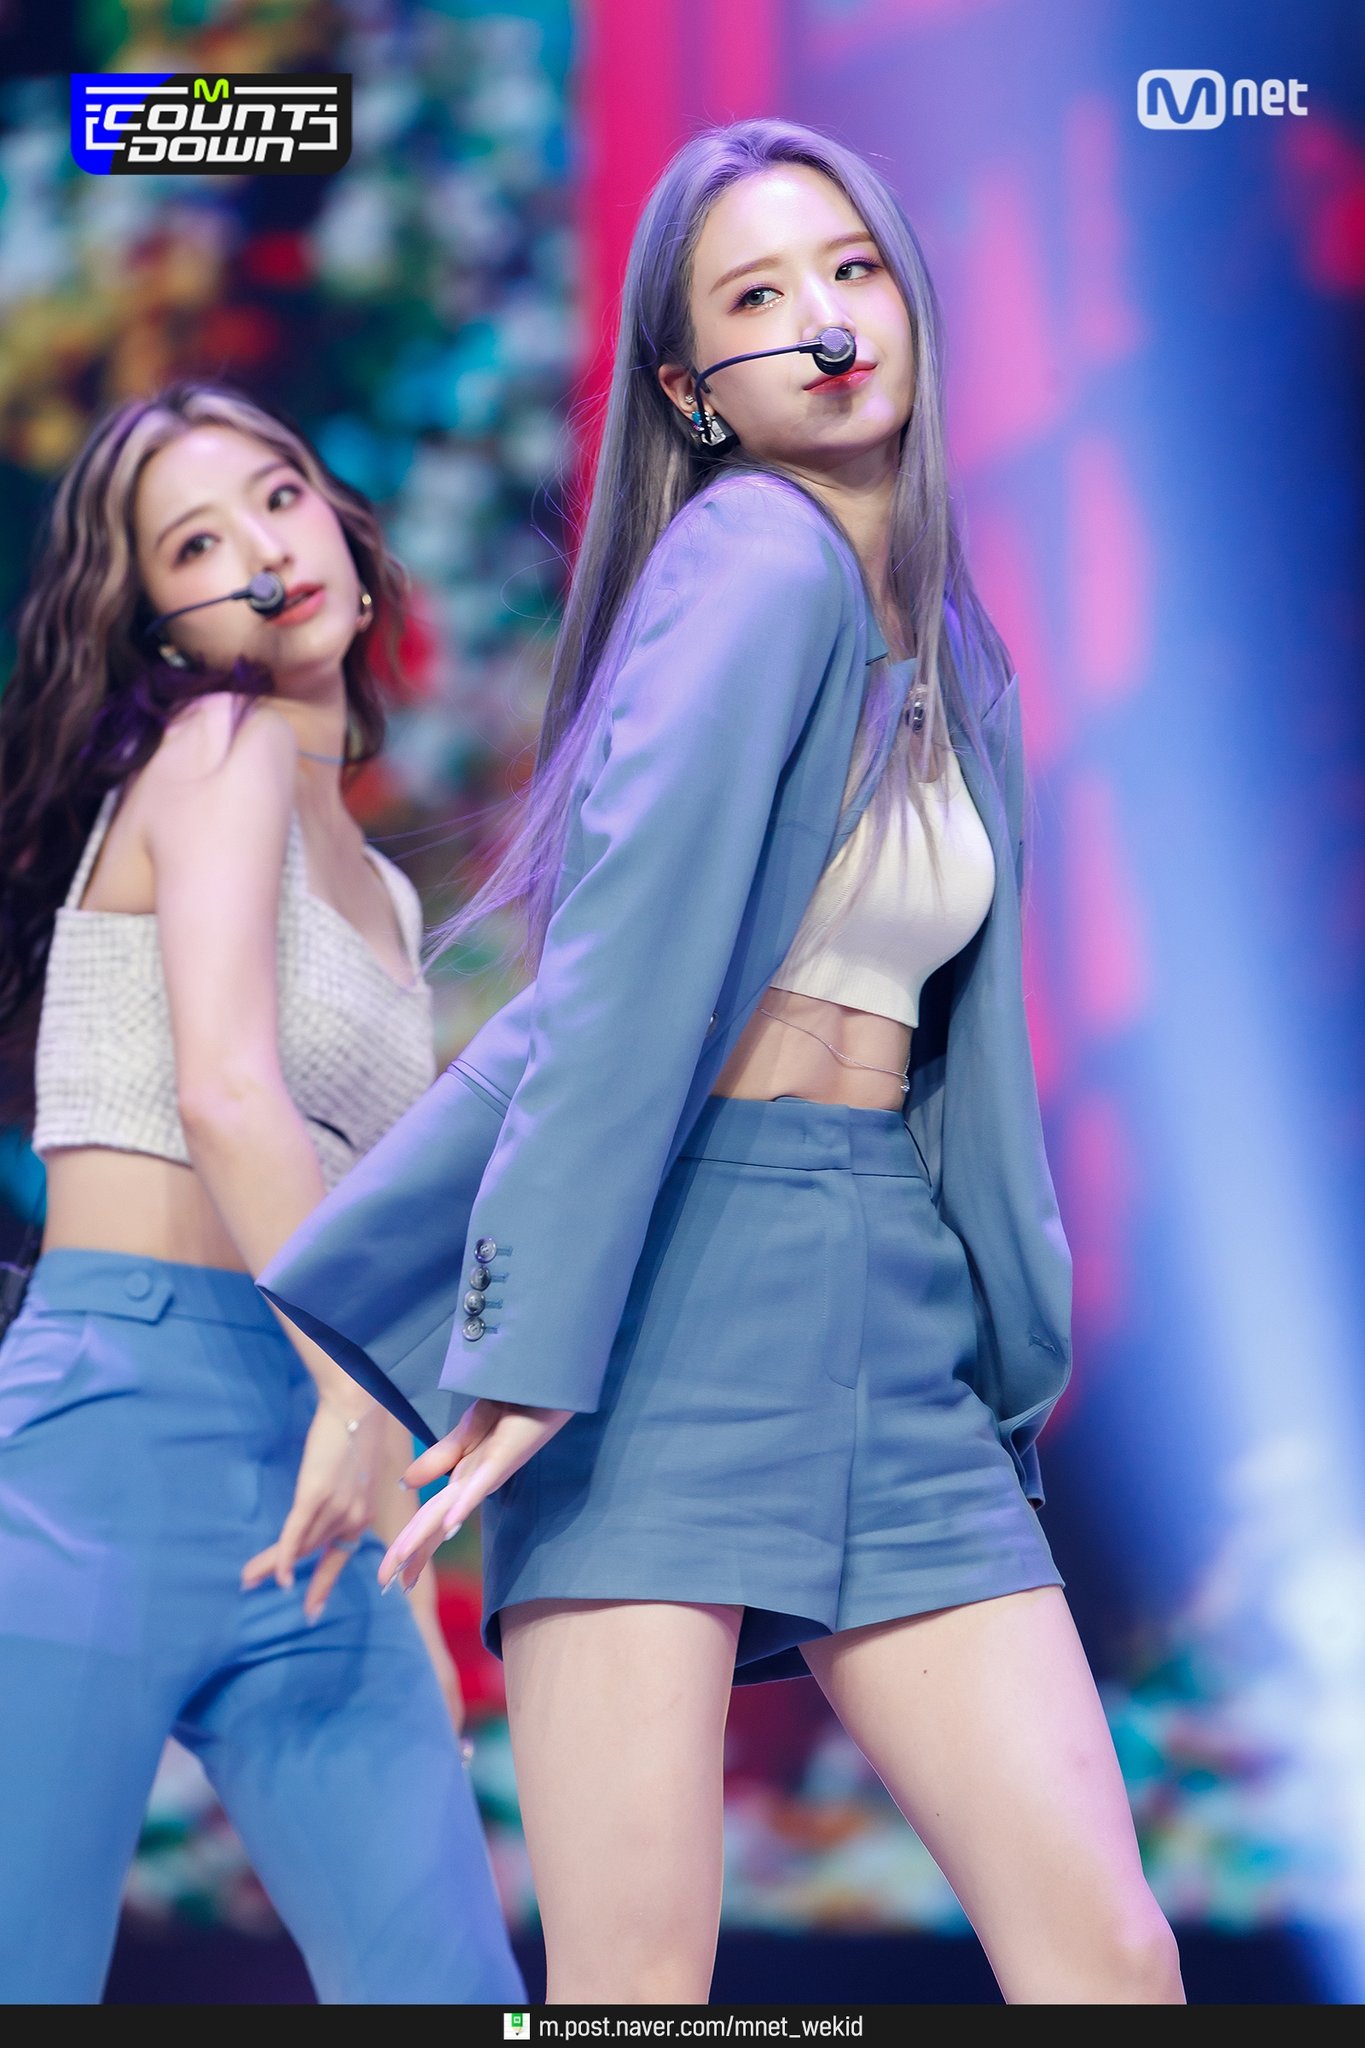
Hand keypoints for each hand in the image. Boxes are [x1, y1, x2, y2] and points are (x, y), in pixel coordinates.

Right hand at [242, 1396, 385, 1620]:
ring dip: (272, 1565)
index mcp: (363, 1514)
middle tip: (256, 1587)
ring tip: (247, 1578)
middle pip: (311, 1553)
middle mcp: (353, 1518)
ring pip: (300, 1546)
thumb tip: (319, 1510)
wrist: (355, 1405)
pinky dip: (284, 1557)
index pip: (339, 1557)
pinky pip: (296, 1534)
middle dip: (284, 1573)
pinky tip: (274, 1575)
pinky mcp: (315, 1495)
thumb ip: (340, 1498)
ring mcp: (335, 1508)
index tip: (310, 1610)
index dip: (322, 1584)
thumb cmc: (354, 1433)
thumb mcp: (354, 1474)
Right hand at [378, 1398, 573, 1594]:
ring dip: (424, 1540)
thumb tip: (404, 1484)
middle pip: (433, 1524)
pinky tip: (448, 1526)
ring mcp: (488, 1475)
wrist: (542, 1385)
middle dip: (409, 1556)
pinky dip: (461, 1506)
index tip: (387, 1579)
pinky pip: (478, 1485)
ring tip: (405, 1571)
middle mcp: (474, 1485)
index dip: (407, 1546)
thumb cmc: (510, 1407)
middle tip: (385, 1588)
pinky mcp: (502, 1459)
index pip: (427, 1518)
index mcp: (463, 1479)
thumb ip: (437, 1459)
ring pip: (448, 1511)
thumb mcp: (465, 1432)